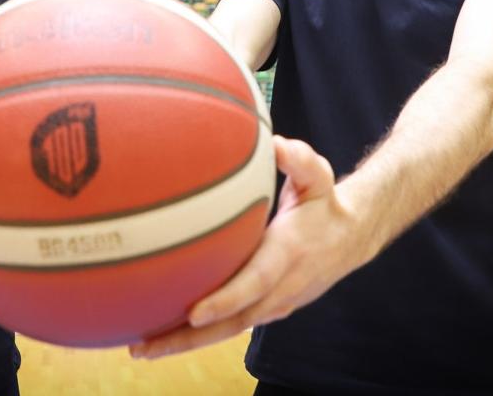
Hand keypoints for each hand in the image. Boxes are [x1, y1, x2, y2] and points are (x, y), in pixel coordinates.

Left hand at [129, 136, 366, 358]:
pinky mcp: (267, 311)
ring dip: (184, 342)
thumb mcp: (319, 176)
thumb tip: (277, 144)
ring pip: (228, 331)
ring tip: (141, 349)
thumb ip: (300, 159)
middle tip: (144, 346)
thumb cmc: (324, 202)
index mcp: (288, 254)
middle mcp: (281, 287)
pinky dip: (196, 337)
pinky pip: (230, 328)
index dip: (226, 299)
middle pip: (233, 320)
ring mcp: (274, 304)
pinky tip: (161, 338)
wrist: (351, 237)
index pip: (256, 282)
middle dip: (189, 336)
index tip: (194, 312)